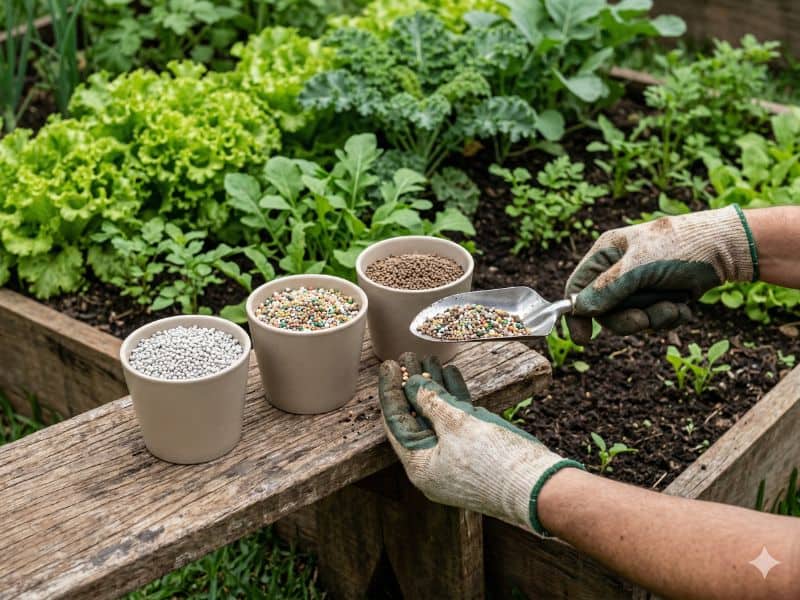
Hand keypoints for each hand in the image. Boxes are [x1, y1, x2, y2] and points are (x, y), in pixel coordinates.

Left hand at [377, 352, 581, 534]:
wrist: (540, 487)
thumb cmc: (495, 461)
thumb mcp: (457, 424)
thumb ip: (431, 402)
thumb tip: (412, 385)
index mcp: (420, 465)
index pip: (396, 421)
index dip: (391, 390)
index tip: (389, 365)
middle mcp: (433, 464)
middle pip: (416, 417)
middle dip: (413, 385)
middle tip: (408, 357)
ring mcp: (454, 459)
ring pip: (438, 416)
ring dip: (435, 387)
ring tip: (430, 358)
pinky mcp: (475, 451)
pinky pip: (457, 420)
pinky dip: (454, 397)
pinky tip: (451, 372)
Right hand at [565, 205, 756, 343]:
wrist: (726, 248)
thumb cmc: (679, 246)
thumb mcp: (639, 266)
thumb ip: (608, 288)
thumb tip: (580, 309)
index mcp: (605, 254)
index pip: (578, 287)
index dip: (577, 314)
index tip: (583, 339)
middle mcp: (618, 270)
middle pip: (604, 311)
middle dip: (627, 319)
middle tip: (643, 320)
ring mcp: (639, 285)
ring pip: (630, 318)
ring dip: (653, 318)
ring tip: (672, 306)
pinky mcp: (659, 297)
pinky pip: (653, 320)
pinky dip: (669, 317)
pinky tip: (683, 306)